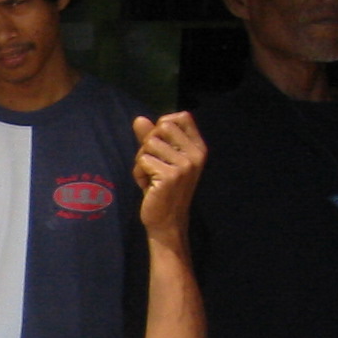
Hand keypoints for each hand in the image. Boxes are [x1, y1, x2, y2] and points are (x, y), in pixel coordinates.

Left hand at [131, 112, 205, 235]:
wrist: (166, 221)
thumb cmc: (161, 188)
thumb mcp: (158, 159)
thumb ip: (149, 138)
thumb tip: (139, 119)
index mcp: (198, 147)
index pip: (181, 116)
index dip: (162, 126)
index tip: (159, 146)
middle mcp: (195, 154)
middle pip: (161, 128)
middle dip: (147, 145)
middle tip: (152, 165)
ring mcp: (185, 165)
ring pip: (148, 145)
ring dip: (141, 162)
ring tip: (150, 177)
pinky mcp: (170, 176)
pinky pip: (142, 161)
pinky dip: (139, 174)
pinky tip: (148, 186)